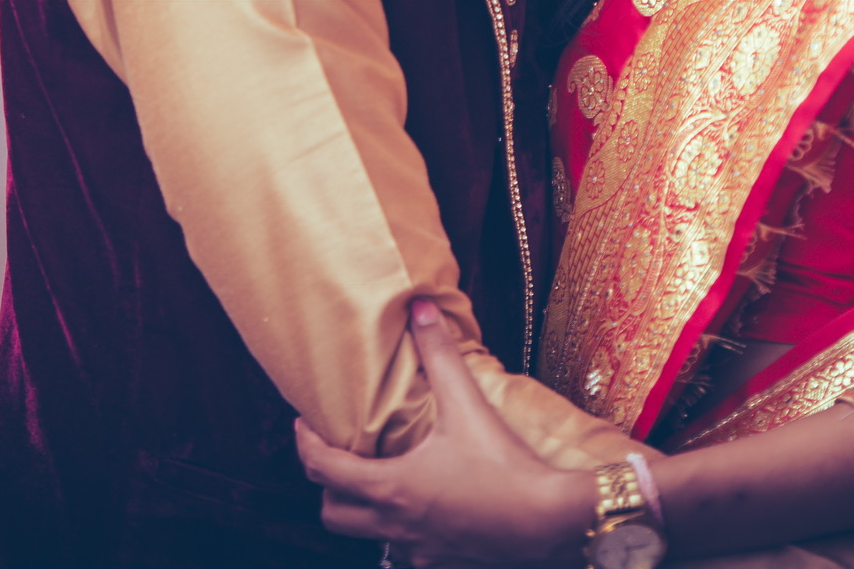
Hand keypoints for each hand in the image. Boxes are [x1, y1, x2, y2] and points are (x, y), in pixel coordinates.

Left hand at [297, 298, 595, 567]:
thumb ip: (440, 355)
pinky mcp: (441, 562)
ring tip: (379, 478)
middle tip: (339, 455)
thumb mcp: (468, 406)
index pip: (323, 468)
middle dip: (327, 484)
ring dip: (363, 510)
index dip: (306, 443)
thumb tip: (421, 310)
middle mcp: (394, 524)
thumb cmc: (505, 467)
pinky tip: (423, 510)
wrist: (549, 520)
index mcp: (391, 486)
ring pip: (367, 535)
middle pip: (332, 512)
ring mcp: (417, 549)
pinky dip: (402, 531)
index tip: (304, 424)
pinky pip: (406, 552)